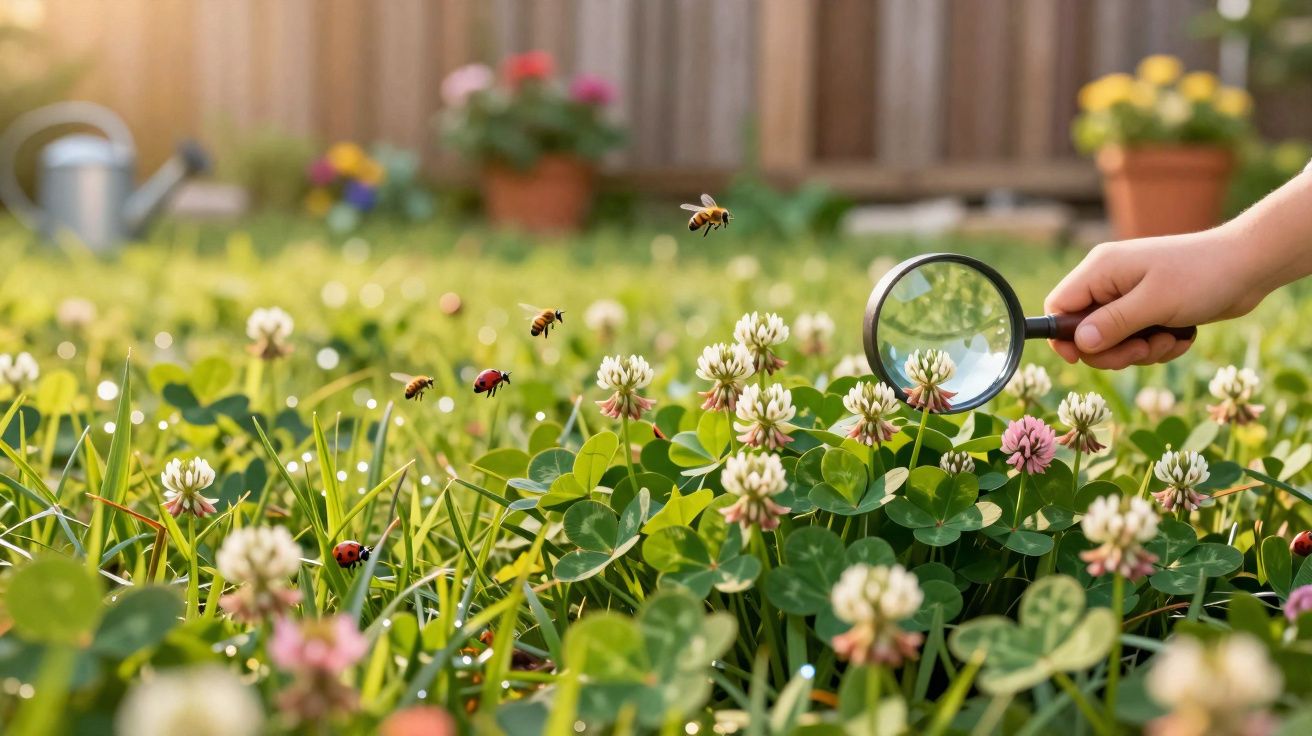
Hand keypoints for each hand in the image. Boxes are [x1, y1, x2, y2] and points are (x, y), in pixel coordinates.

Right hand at [1044, 228, 1266, 368]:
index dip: (1063, 336)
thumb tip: (1078, 344)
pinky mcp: (1149, 308)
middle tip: (1142, 350)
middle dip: (1114, 350)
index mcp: (1101, 270)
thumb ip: (1112, 324)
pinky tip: (1179, 337)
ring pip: (1113, 341)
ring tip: (1168, 340)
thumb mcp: (1154, 303)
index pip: (1058, 307)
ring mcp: (1129, 295)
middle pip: (1085, 332)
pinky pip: (1137, 340)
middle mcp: (1109, 282)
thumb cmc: (1202, 276)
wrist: (1249, 265)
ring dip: (1140, 351)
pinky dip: (1157, 346)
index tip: (1080, 358)